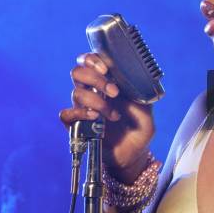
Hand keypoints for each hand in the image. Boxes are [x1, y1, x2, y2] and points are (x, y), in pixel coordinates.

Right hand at [59, 53, 154, 180]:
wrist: (133, 153)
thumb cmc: (139, 128)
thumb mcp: (146, 108)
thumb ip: (140, 92)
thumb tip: (133, 79)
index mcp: (106, 81)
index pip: (89, 60)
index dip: (92, 59)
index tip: (106, 69)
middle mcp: (92, 91)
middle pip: (78, 72)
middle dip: (96, 79)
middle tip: (114, 91)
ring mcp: (83, 108)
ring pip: (76, 92)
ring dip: (96, 101)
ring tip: (113, 115)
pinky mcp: (76, 125)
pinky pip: (66, 114)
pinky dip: (79, 114)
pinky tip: (95, 118)